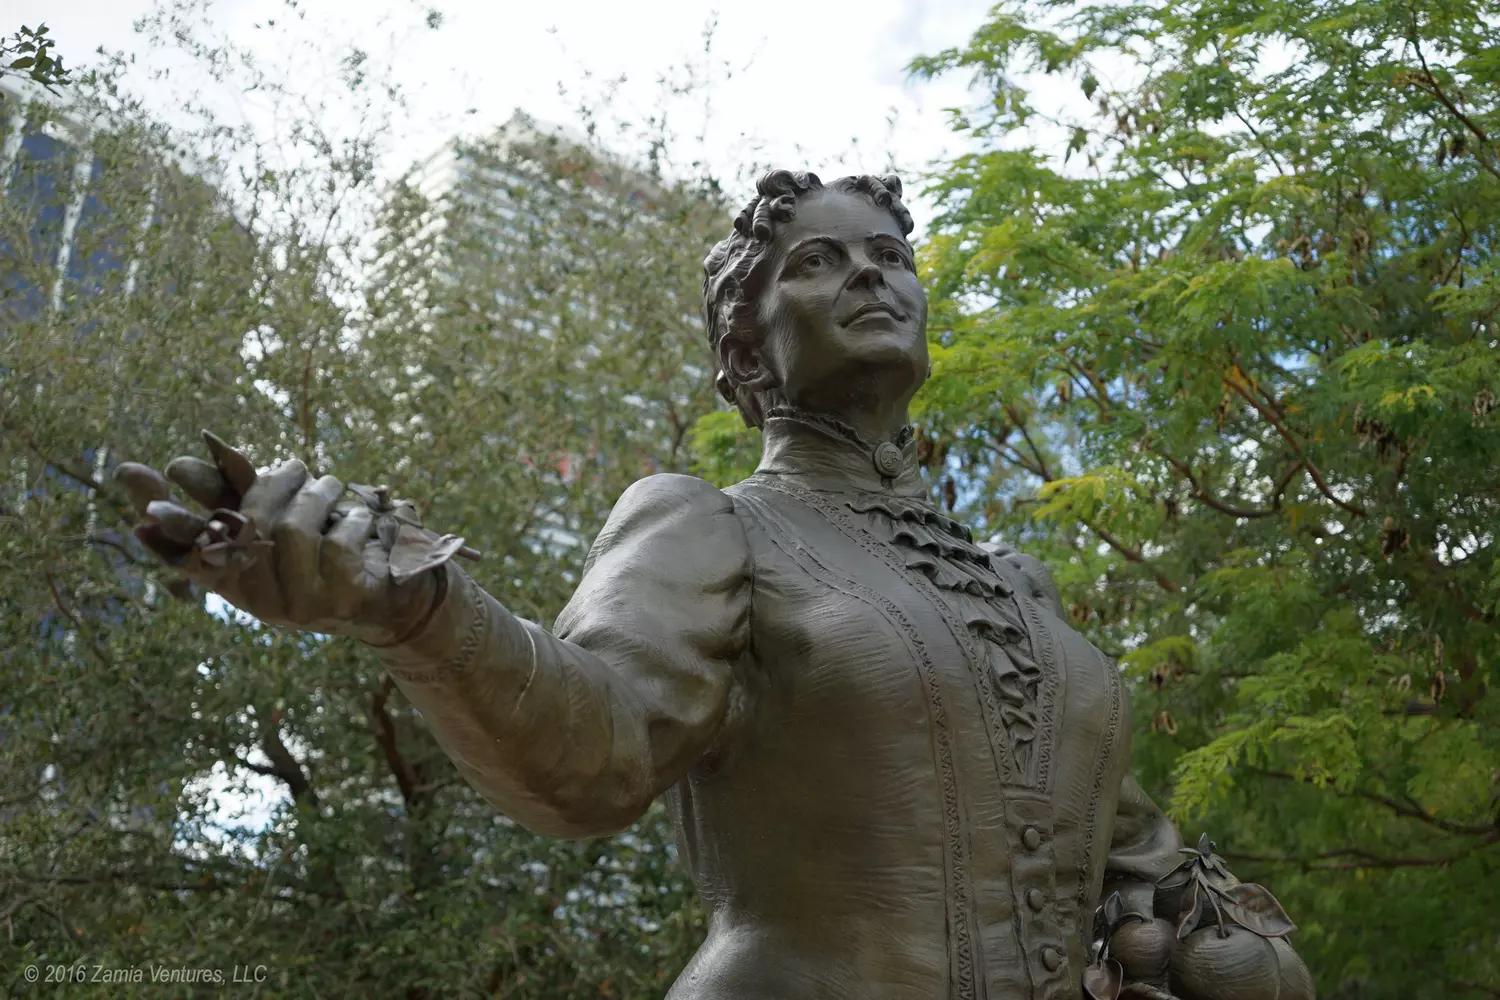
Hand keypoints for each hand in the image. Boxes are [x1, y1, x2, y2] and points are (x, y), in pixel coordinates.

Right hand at [115, 431, 441, 645]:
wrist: (393, 598)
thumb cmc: (330, 550)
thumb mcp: (282, 520)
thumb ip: (239, 494)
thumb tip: (176, 466)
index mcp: (235, 580)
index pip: (185, 551)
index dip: (161, 517)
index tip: (132, 475)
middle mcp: (259, 600)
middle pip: (245, 523)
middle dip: (273, 483)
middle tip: (295, 465)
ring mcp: (300, 606)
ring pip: (291, 528)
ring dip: (316, 494)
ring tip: (329, 484)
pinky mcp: (341, 602)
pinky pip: (337, 542)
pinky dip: (352, 519)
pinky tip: (361, 519)